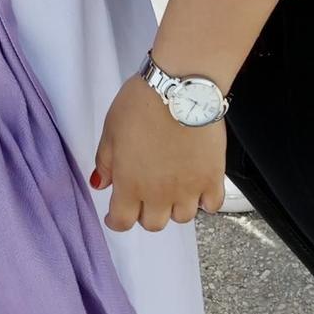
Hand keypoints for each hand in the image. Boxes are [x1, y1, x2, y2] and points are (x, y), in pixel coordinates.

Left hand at [92, 76, 225, 232]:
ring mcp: (189, 188)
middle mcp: (160, 194)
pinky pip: (212, 205)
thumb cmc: (140, 105)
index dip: (116, 221)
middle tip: (143, 195)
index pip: (122, 221)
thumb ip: (105, 162)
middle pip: (153, 224)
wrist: (180, 89)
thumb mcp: (110, 130)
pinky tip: (198, 186)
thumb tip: (100, 184)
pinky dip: (205, 201)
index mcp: (130, 184)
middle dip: (145, 212)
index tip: (115, 215)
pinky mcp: (213, 177)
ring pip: (182, 217)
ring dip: (174, 207)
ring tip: (172, 188)